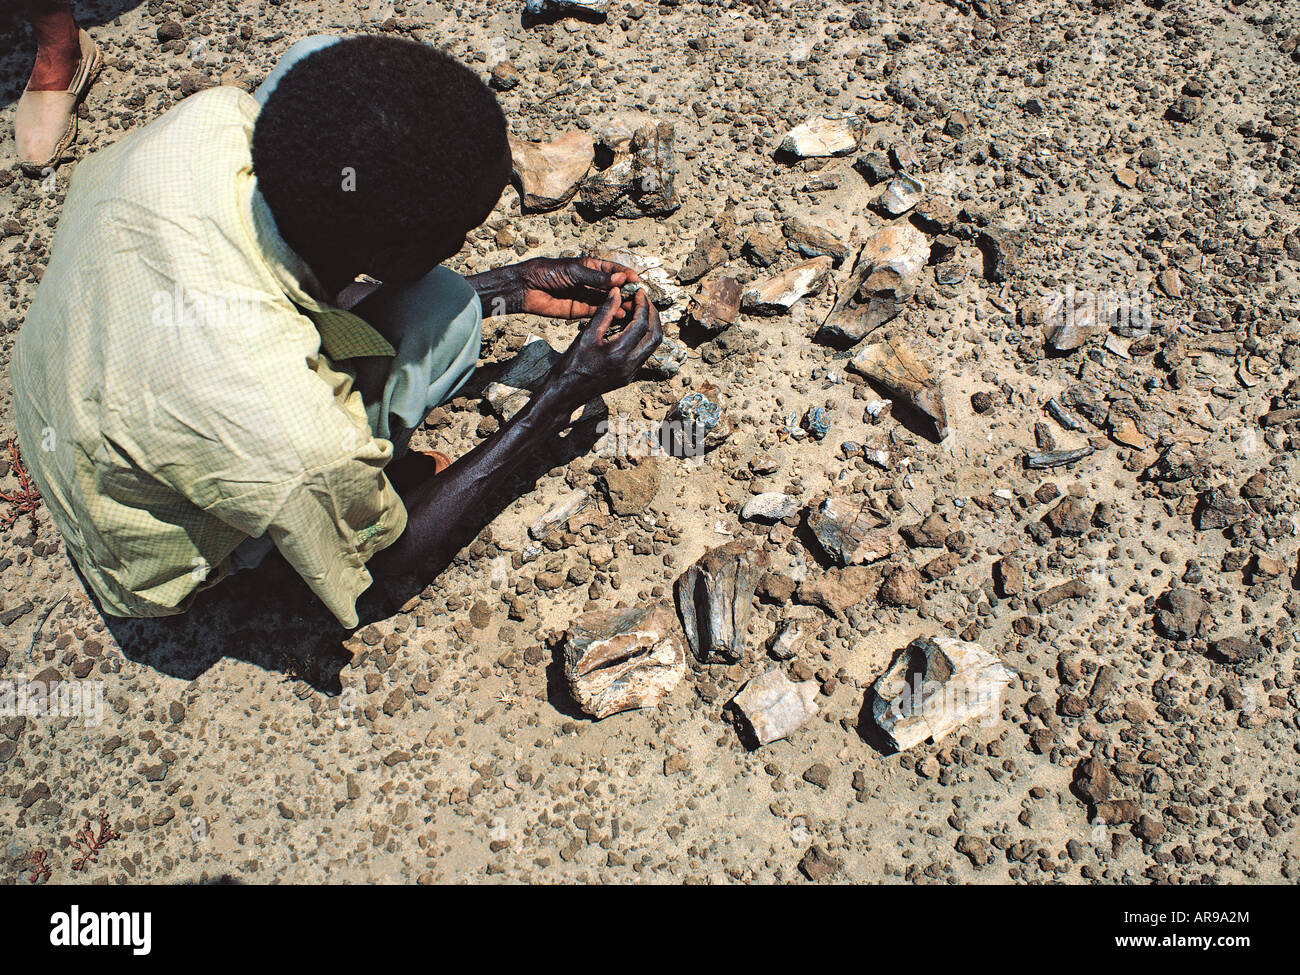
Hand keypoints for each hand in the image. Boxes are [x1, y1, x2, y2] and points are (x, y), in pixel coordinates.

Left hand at [518, 256, 640, 318]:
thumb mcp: (576, 272)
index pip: (614, 271)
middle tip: (638, 299)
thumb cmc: (549, 273)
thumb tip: (621, 279)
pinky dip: (609, 313)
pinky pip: (598, 312)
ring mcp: (587, 296)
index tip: (637, 281)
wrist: (528, 289)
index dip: (626, 275)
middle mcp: (592, 282)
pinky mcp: (580, 311)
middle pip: (613, 287)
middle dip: (626, 292)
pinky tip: (620, 314)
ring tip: (633, 309)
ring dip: (620, 304)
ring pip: (608, 301)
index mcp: (591, 267)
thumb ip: (598, 278)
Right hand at [550, 287, 661, 402]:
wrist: (566, 392)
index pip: (641, 323)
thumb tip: (616, 293)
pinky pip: (644, 355)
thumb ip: (604, 312)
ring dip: (651, 327)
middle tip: (645, 301)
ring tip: (642, 312)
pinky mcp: (629, 376)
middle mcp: (630, 364)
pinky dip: (644, 339)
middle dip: (653, 315)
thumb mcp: (586, 335)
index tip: (639, 292)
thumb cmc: (572, 364)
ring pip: (652, 347)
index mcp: (619, 352)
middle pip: (654, 336)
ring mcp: (631, 372)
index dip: (643, 305)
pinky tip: (634, 329)